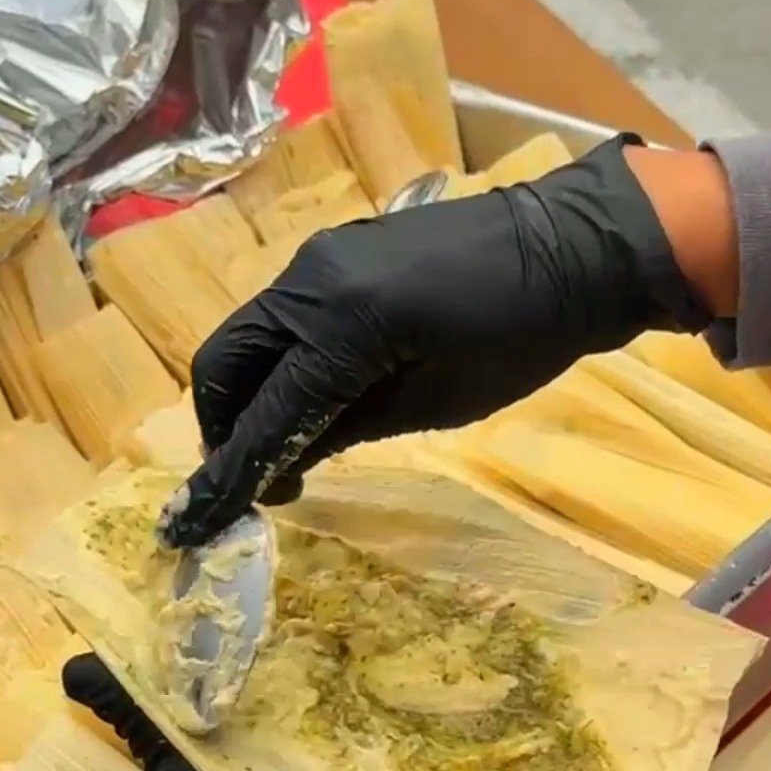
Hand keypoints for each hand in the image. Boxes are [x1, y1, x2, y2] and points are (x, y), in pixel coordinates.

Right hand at [160, 134, 707, 546]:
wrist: (573, 245)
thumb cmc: (522, 337)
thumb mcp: (436, 403)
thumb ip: (348, 428)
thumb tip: (282, 462)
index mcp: (342, 322)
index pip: (267, 413)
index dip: (231, 476)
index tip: (196, 525)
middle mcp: (311, 280)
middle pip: (225, 364)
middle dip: (224, 430)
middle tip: (251, 484)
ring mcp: (319, 258)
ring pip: (248, 338)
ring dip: (248, 398)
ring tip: (283, 451)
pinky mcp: (336, 253)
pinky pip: (282, 317)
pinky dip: (278, 365)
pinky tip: (313, 401)